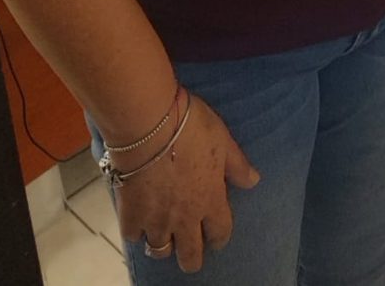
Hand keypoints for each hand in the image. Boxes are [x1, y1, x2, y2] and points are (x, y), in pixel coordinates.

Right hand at [114, 91, 259, 272]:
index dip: (219, 238)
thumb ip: (237, 165)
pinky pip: (133, 235)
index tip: (216, 236)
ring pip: (160, 250)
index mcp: (210, 200)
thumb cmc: (190, 127)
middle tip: (190, 250)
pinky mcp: (131, 215)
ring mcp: (156, 220)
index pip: (220, 233)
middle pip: (190, 256)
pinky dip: (137, 230)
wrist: (148, 126)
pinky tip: (139, 219)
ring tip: (164, 235)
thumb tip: (254, 181)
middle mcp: (185, 218)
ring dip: (164, 245)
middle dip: (192, 258)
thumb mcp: (222, 139)